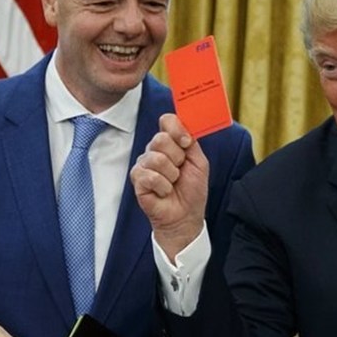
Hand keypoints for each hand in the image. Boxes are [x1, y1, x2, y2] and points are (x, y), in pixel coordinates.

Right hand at [130, 113, 208, 259]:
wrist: (186, 215)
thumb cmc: (192, 190)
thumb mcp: (199, 163)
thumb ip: (192, 142)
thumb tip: (185, 127)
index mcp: (171, 143)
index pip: (167, 121)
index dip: (177, 129)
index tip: (186, 143)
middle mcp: (155, 150)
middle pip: (161, 139)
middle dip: (177, 158)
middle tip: (180, 171)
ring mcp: (144, 164)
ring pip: (157, 158)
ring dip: (172, 175)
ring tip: (173, 184)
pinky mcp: (137, 179)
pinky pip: (150, 176)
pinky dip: (163, 186)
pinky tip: (164, 192)